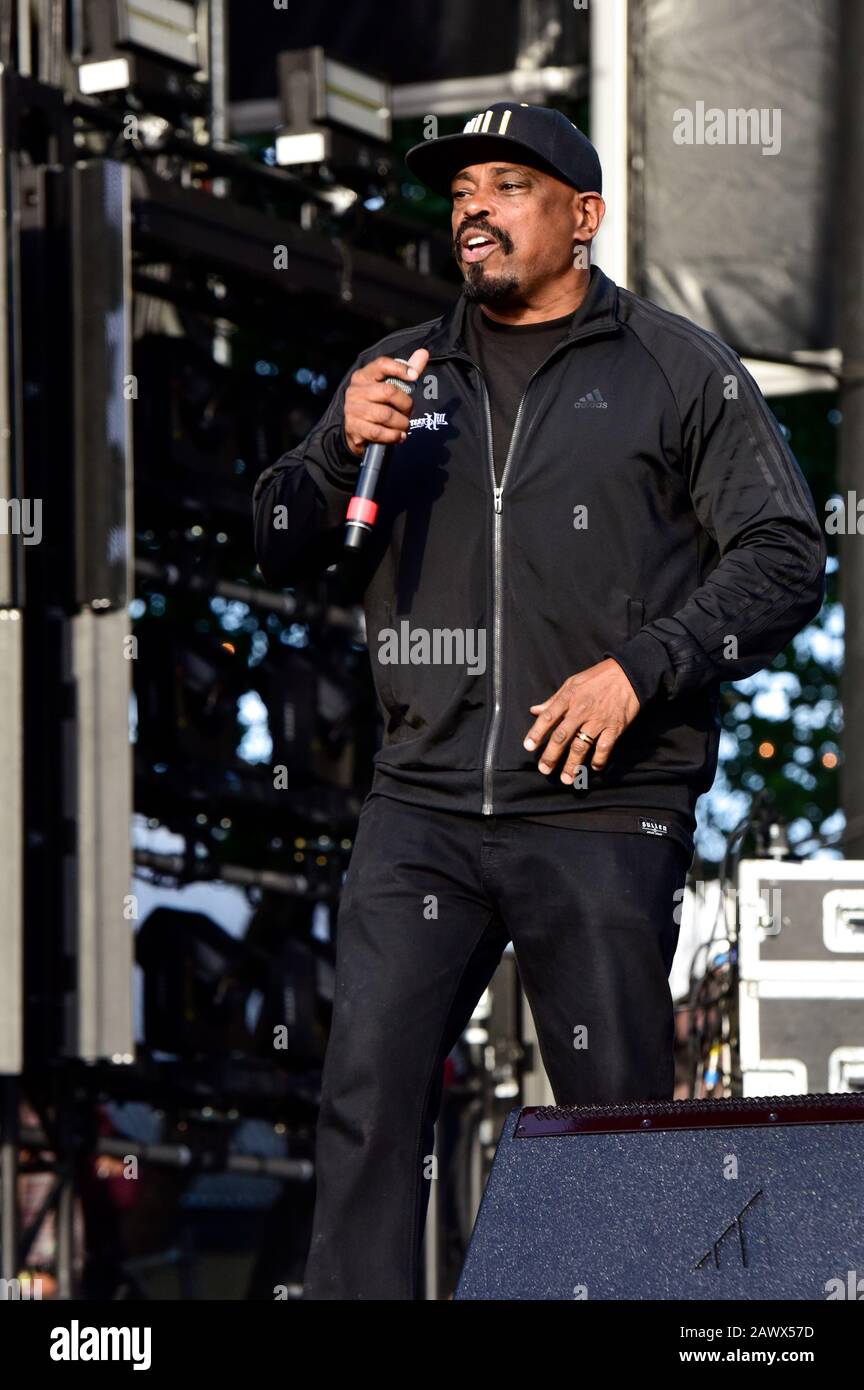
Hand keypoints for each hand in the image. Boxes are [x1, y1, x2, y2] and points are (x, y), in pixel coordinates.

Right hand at [343, 348, 429, 457]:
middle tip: (409, 411)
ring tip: (404, 426)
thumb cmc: (377, 404)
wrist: (356, 431)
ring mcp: (352, 410)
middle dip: (405, 404)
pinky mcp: (354, 428)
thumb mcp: (389, 385)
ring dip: (401, 423)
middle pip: (388, 391)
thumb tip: (423, 353)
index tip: (414, 376)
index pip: (381, 365)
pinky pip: (379, 432)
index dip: (400, 369)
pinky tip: (399, 436)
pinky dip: (393, 436)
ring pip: (385, 415)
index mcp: (363, 376)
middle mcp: (355, 391)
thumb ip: (407, 370)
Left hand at [523, 658, 640, 781]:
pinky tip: (594, 768)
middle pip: (562, 736)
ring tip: (566, 779)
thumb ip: (553, 700)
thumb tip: (534, 710)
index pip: (548, 717)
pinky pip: (604, 748)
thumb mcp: (572, 683)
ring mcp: (598, 720)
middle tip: (544, 770)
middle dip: (551, 755)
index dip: (536, 733)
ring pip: (581, 746)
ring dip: (572, 765)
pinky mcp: (614, 727)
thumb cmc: (597, 678)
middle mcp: (581, 710)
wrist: (628, 673)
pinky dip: (598, 760)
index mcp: (569, 698)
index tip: (528, 747)